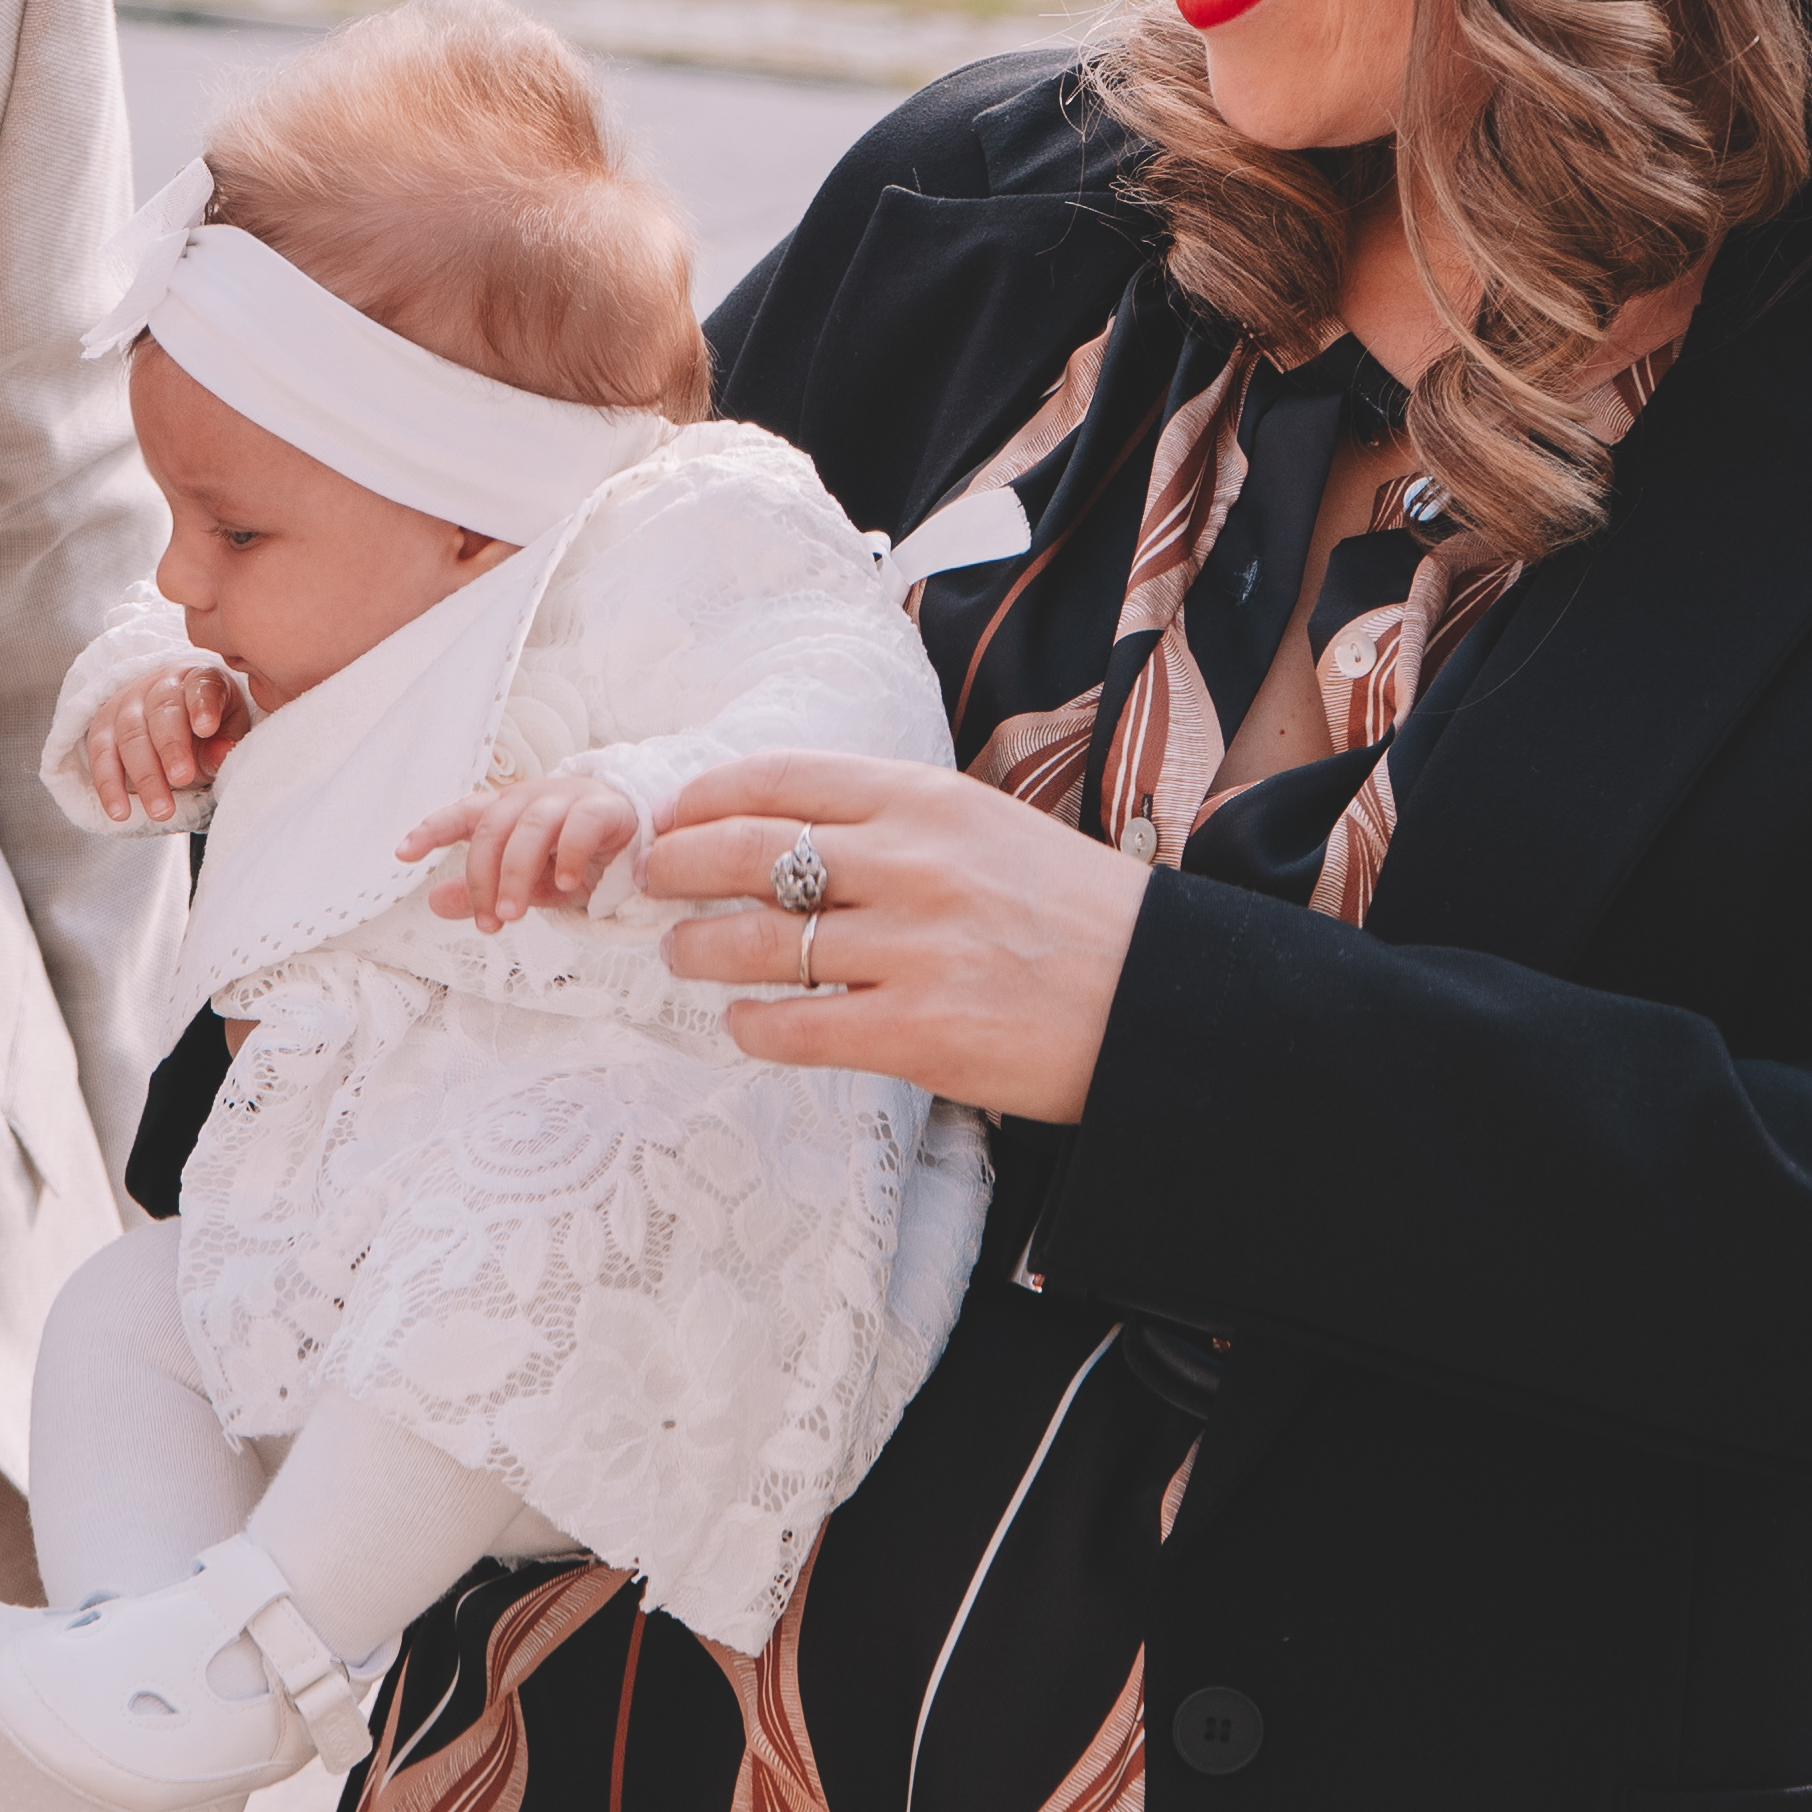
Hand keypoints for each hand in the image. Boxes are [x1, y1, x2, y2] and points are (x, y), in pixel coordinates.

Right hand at [84, 659, 252, 823]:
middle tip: (181, 780)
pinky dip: (109, 786)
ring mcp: (128, 704)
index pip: (200, 687)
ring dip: (144, 776)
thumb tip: (223, 753)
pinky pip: (101, 755)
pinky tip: (119, 811)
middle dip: (170, 749)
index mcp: (199, 679)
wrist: (174, 718)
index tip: (206, 729)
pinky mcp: (103, 727)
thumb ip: (225, 743)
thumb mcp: (228, 730)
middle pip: (162, 713)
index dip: (202, 706)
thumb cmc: (207, 726)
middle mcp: (160, 686)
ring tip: (160, 810)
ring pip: (130, 736)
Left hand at [400, 777, 641, 928]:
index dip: (432, 829)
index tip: (403, 854)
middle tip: (489, 923)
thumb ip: (485, 892)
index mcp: (509, 812)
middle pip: (492, 828)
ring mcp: (570, 799)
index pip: (464, 813)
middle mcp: (534, 798)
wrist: (643, 846)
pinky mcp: (606, 809)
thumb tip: (434, 904)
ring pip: (529, 827)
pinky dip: (568, 854)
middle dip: (483, 878)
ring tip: (513, 914)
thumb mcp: (528, 883)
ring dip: (515, 874)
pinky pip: (580, 824)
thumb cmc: (580, 860)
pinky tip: (566, 884)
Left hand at [646, 751, 1145, 1123]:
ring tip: (683, 955)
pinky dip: (751, 1026)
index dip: (704, 797)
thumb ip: (894, 820)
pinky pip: (794, 1027)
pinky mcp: (919, 1032)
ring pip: (754, 942)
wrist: (1162, 1000)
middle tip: (648, 881)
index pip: (778, 778)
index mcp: (927, 800)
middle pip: (743, 851)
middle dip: (675, 865)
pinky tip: (746, 1024)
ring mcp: (914, 949)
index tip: (672, 816)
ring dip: (697, 950)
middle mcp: (913, 863)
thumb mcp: (987, 827)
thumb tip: (786, 827)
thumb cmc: (1071, 914)